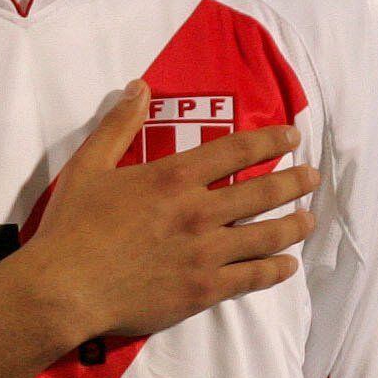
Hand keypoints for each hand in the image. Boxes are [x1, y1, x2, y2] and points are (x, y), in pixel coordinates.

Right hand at [13, 83, 317, 348]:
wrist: (65, 288)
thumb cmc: (72, 227)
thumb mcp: (89, 165)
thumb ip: (118, 125)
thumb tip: (139, 88)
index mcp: (175, 176)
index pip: (237, 151)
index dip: (270, 140)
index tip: (292, 135)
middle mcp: (199, 211)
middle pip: (263, 192)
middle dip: (295, 181)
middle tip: (312, 177)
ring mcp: (206, 253)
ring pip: (267, 236)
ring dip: (293, 226)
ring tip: (308, 220)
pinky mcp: (204, 289)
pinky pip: (252, 278)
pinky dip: (275, 270)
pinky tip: (287, 266)